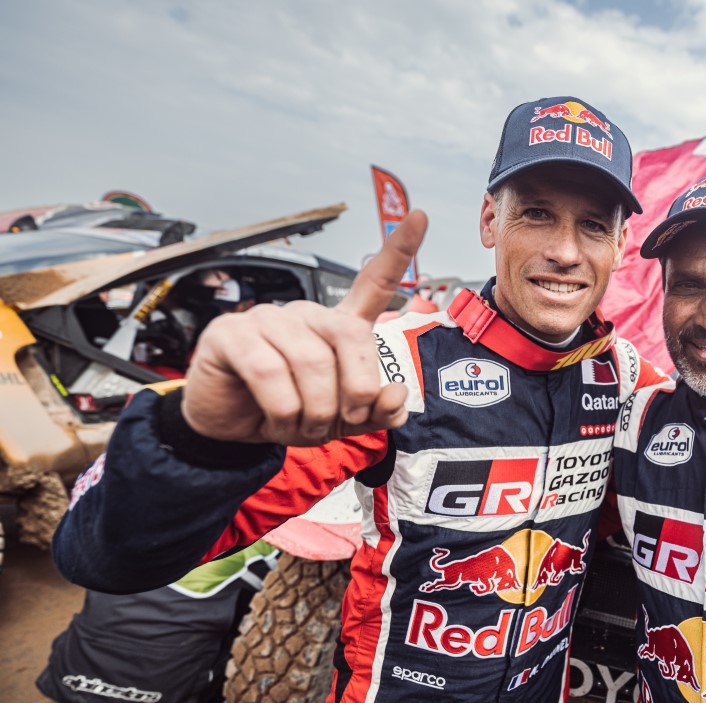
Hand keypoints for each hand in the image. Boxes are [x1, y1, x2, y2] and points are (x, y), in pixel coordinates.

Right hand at [181, 210, 427, 444]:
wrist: (232, 429)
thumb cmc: (290, 413)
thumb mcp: (343, 420)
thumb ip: (377, 410)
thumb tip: (396, 395)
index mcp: (339, 327)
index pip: (373, 282)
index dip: (399, 251)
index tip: (418, 216)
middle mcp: (308, 315)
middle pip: (352, 338)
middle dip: (356, 392)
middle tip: (342, 421)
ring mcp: (268, 318)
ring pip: (311, 362)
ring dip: (315, 412)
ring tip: (302, 426)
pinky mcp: (232, 333)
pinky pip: (269, 372)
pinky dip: (282, 410)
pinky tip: (277, 419)